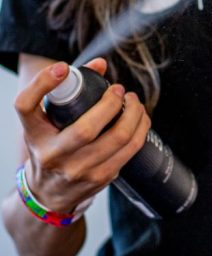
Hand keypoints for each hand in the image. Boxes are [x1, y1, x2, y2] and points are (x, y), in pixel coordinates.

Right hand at [15, 58, 150, 215]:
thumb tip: (100, 64)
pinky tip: (139, 119)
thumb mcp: (46, 121)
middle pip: (86, 128)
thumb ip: (67, 89)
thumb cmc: (49, 147)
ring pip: (117, 138)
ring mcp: (78, 170)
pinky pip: (129, 151)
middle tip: (119, 90)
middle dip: (111, 103)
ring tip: (134, 102)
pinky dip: (140, 130)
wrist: (49, 192)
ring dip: (134, 114)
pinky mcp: (101, 177)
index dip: (43, 83)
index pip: (26, 106)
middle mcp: (53, 155)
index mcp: (35, 135)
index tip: (62, 68)